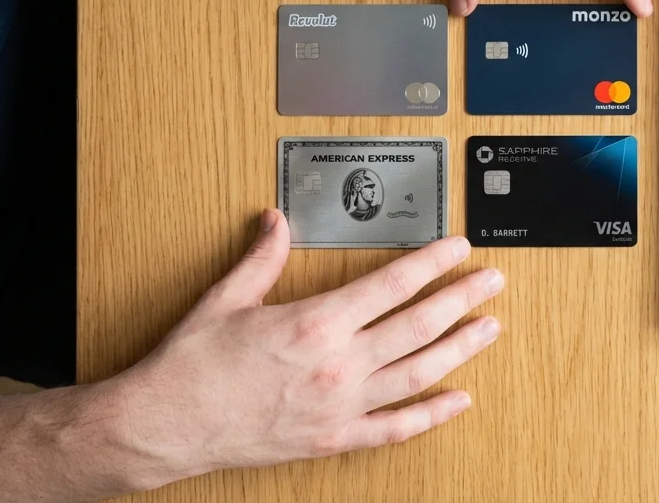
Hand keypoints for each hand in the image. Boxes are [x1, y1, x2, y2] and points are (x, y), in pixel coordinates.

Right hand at [101, 210, 502, 485]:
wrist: (165, 426)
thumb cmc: (192, 364)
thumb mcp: (227, 298)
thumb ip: (262, 257)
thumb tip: (276, 221)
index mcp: (316, 322)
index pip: (393, 285)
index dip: (433, 264)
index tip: (458, 249)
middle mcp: (338, 364)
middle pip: (418, 325)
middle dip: (461, 299)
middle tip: (492, 282)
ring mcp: (340, 405)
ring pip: (418, 373)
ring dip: (459, 349)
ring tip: (489, 329)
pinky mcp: (333, 438)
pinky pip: (394, 428)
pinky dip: (430, 415)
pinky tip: (458, 401)